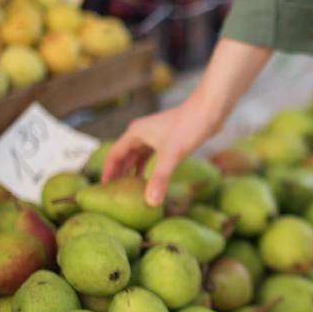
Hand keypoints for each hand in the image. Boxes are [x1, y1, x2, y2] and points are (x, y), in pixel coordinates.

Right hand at [102, 38, 271, 205]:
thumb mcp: (173, 155)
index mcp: (135, 134)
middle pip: (123, 156)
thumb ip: (160, 179)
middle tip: (113, 195)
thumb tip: (150, 202)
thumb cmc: (190, 127)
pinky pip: (149, 155)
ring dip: (131, 171)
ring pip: (136, 156)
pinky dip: (146, 167)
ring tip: (129, 191)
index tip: (102, 191)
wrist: (209, 109)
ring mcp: (153, 135)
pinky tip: (149, 179)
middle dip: (118, 175)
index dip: (107, 174)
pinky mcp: (166, 138)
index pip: (114, 156)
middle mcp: (141, 133)